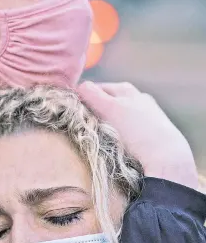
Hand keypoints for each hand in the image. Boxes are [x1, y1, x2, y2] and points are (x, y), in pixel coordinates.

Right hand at [77, 81, 197, 189]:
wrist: (166, 156)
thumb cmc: (137, 131)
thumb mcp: (111, 109)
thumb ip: (93, 95)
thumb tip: (79, 86)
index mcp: (125, 90)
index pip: (95, 89)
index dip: (84, 99)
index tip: (76, 113)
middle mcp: (136, 98)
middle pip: (106, 102)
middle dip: (95, 112)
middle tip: (87, 127)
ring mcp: (144, 116)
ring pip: (115, 117)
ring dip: (106, 125)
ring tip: (102, 138)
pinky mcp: (148, 133)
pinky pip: (126, 130)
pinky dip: (119, 135)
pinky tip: (118, 145)